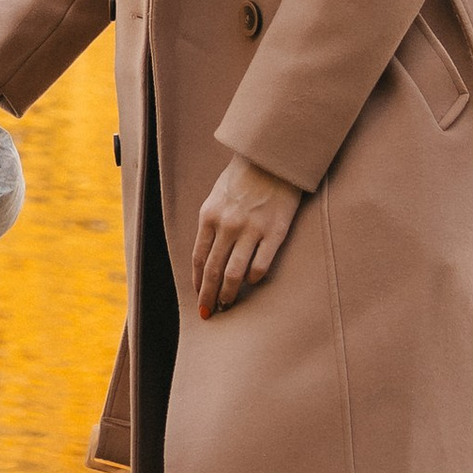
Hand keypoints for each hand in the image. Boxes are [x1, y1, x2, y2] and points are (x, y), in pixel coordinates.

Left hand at [189, 156, 303, 316]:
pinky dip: (254, 279)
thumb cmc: (243, 177)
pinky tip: (252, 282)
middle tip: (208, 313)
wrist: (272, 158)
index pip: (199, 258)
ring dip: (229, 293)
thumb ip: (211, 224)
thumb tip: (206, 258)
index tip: (198, 296)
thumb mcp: (217, 197)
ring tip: (228, 304)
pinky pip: (261, 266)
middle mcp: (228, 225)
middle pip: (213, 271)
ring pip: (235, 273)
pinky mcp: (275, 233)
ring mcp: (252, 230)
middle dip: (209, 296)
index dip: (198, 281)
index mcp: (210, 216)